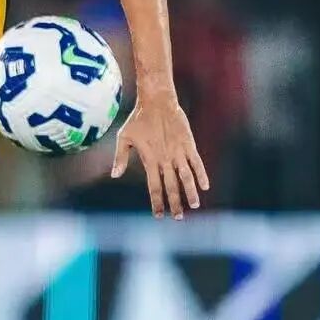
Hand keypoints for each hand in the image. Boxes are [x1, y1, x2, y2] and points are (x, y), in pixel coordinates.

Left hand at [111, 95, 209, 218]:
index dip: (157, 202)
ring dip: (190, 192)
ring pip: (186, 177)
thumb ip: (120, 157)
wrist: (157, 101)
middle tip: (177, 218)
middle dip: (175, 203)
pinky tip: (205, 186)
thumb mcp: (123, 137)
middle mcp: (165, 159)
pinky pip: (196, 162)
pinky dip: (201, 174)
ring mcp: (178, 152)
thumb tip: (114, 175)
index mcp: (150, 160)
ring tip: (194, 206)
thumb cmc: (137, 119)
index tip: (159, 215)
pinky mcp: (188, 144)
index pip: (154, 187)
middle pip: (171, 186)